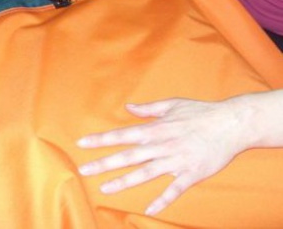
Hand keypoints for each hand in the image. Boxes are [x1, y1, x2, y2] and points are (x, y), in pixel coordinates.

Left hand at [77, 98, 249, 214]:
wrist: (231, 124)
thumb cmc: (200, 112)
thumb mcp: (171, 105)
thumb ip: (148, 109)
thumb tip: (128, 107)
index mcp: (155, 129)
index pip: (122, 135)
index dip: (101, 139)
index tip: (82, 144)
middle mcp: (161, 146)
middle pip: (128, 156)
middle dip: (105, 163)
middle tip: (83, 170)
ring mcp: (175, 161)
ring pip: (145, 174)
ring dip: (124, 182)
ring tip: (105, 188)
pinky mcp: (191, 174)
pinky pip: (174, 190)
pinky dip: (162, 200)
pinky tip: (149, 210)